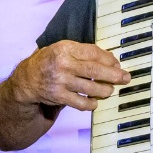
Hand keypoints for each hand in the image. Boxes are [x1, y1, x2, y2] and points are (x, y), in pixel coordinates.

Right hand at [9, 40, 130, 112]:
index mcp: (65, 48)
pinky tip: (95, 102)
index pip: (93, 53)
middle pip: (95, 71)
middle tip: (125, 78)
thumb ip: (83, 53)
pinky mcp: (58, 96)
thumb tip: (111, 60)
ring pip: (91, 88)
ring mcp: (60, 81)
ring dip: (104, 90)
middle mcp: (63, 64)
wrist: (27, 80)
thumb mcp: (62, 50)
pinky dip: (91, 104)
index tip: (117, 64)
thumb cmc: (50, 62)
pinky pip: (81, 103)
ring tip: (109, 90)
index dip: (108, 59)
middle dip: (114, 75)